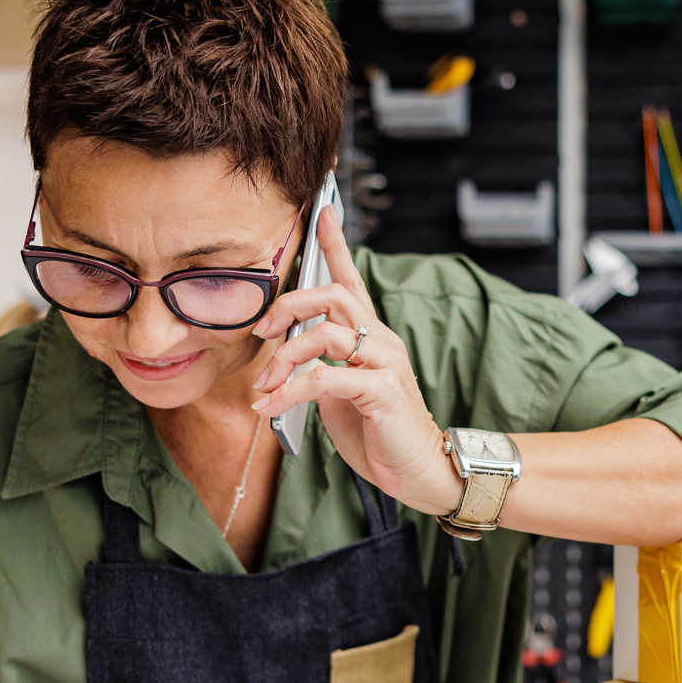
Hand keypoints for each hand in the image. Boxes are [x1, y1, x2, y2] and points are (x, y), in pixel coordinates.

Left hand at [249, 206, 465, 517]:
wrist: (421, 471)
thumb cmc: (380, 433)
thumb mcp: (341, 394)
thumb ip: (319, 367)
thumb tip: (283, 357)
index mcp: (372, 337)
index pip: (352, 280)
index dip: (336, 245)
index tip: (322, 212)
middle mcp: (381, 341)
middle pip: (332, 295)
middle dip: (288, 306)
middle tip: (261, 330)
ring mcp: (385, 363)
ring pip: (325, 333)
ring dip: (284, 357)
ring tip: (264, 385)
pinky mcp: (382, 392)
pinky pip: (325, 379)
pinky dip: (290, 391)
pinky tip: (270, 406)